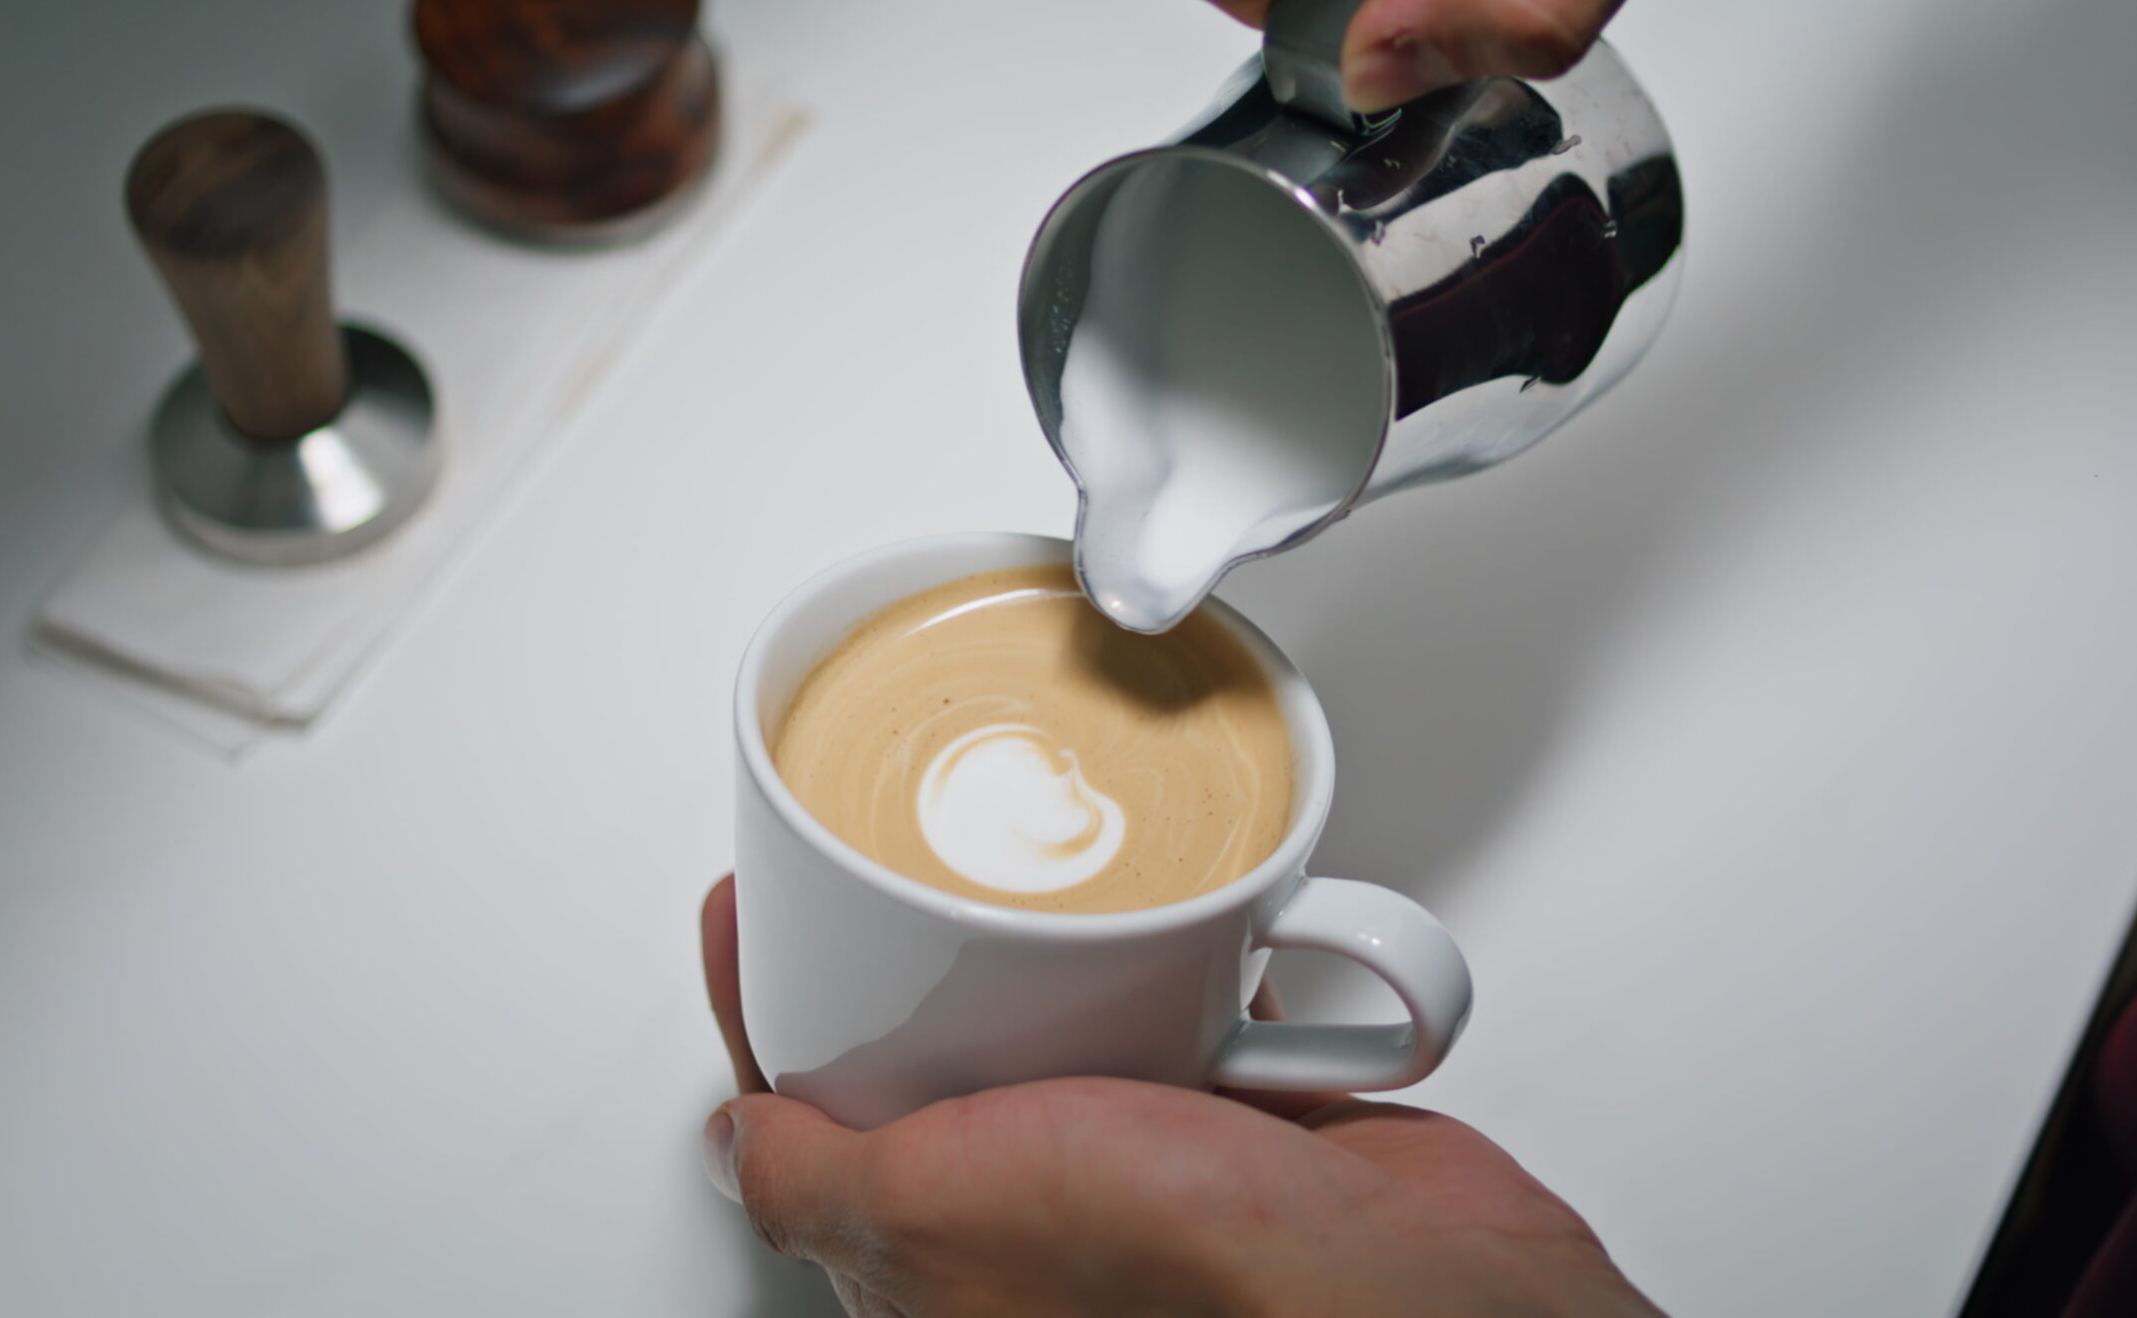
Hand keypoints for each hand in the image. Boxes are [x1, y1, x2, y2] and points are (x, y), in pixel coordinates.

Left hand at [700, 875, 1662, 1316]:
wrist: (1404, 1292)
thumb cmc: (1189, 1280)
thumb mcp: (929, 1215)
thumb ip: (813, 1180)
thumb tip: (731, 1143)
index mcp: (941, 1266)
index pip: (814, 1123)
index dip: (773, 1013)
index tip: (752, 911)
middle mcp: (1038, 1223)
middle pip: (935, 1059)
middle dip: (903, 962)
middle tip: (870, 860)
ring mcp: (1144, 1171)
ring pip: (1062, 1026)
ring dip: (1045, 948)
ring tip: (1003, 863)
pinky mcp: (1246, 1125)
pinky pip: (1188, 1011)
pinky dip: (1181, 956)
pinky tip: (1171, 912)